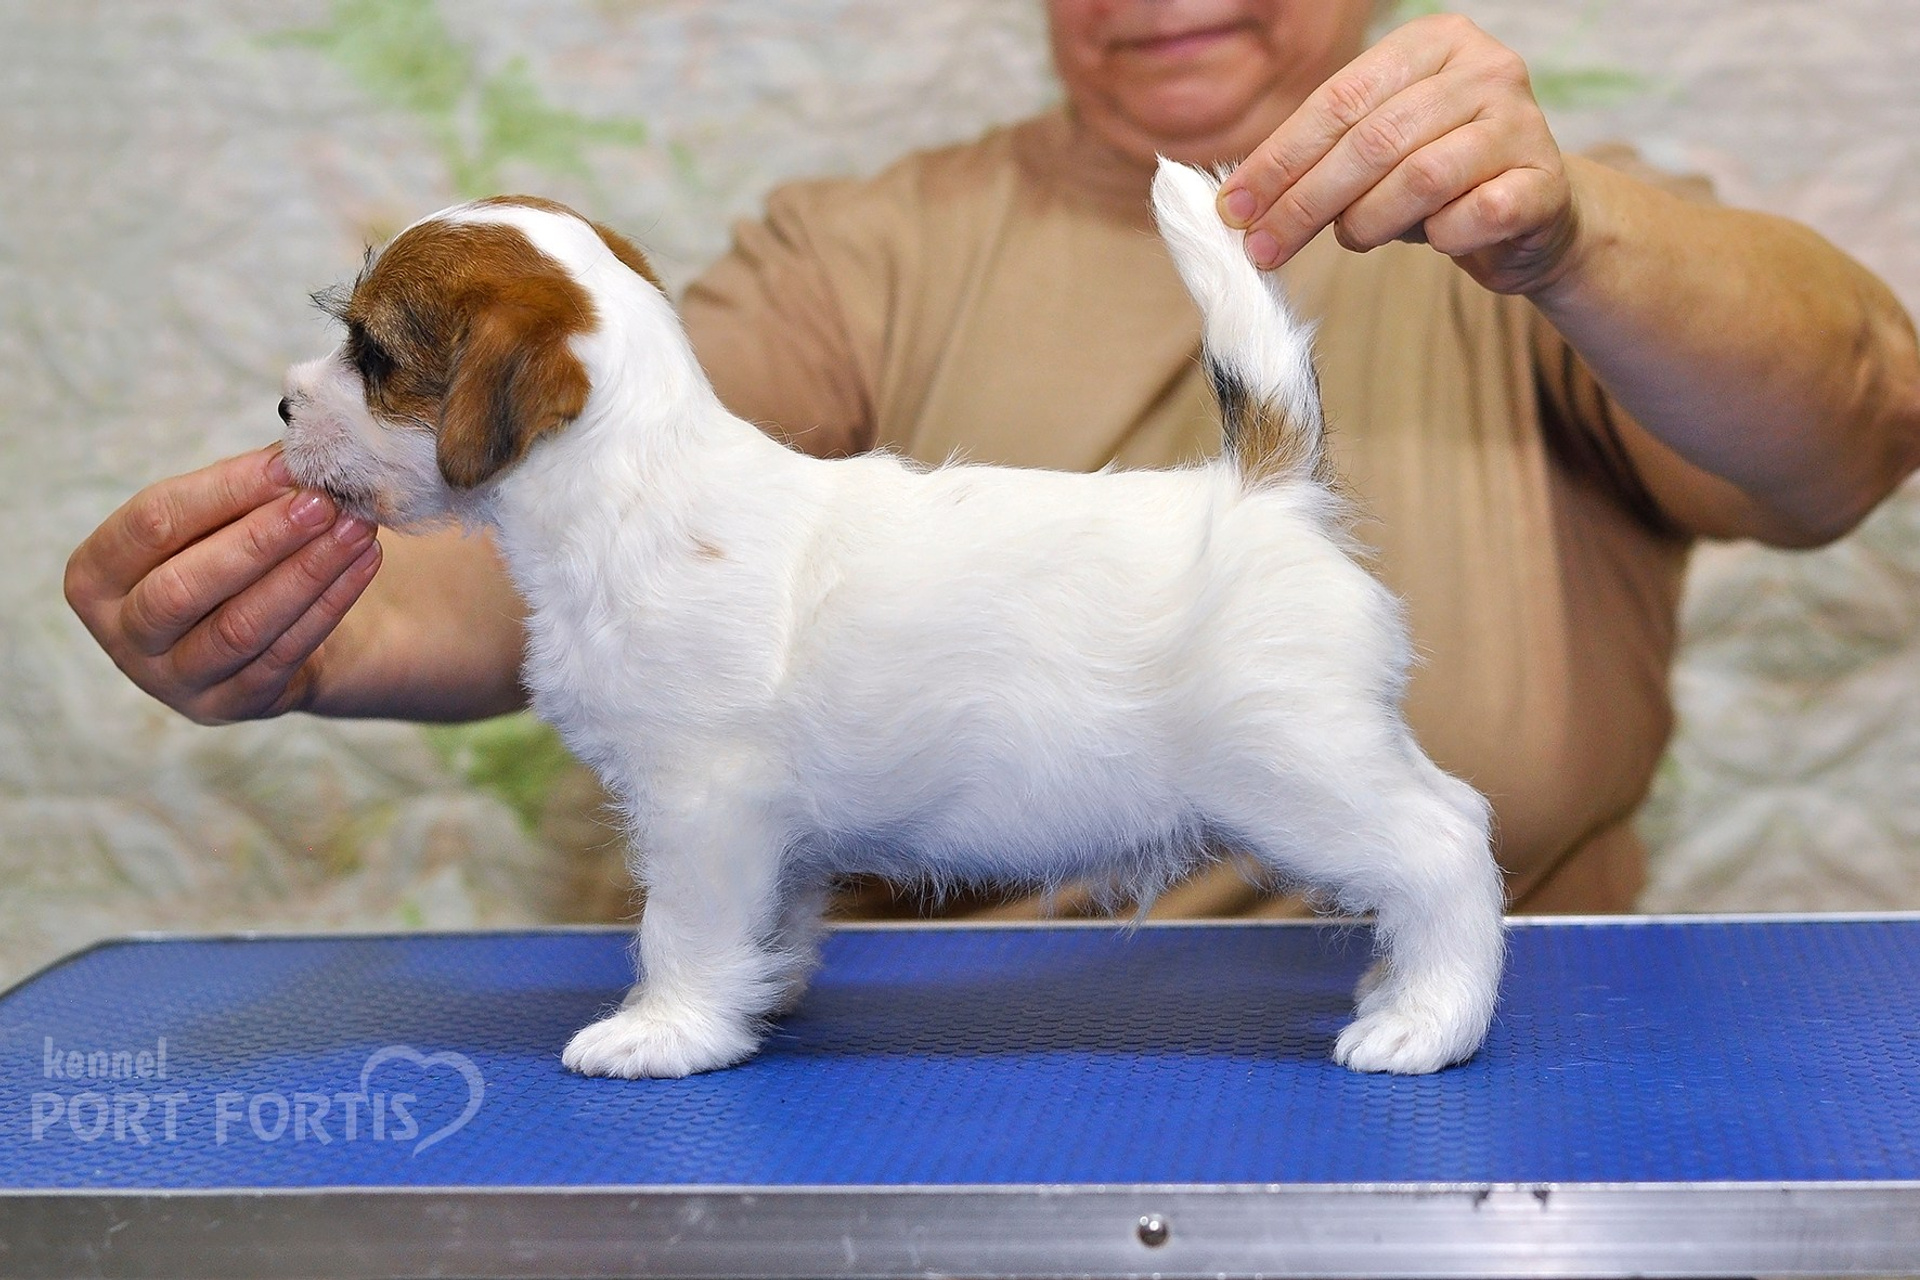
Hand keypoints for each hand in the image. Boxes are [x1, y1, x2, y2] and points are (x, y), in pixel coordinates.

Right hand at [64, 446, 381, 724]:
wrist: (258, 633)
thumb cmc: (224, 559)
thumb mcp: (213, 524)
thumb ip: (242, 491)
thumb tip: (299, 453)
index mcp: (96, 575)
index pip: (152, 523)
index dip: (224, 490)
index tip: (288, 463)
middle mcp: (123, 634)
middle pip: (186, 586)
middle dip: (261, 539)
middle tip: (324, 501)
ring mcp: (173, 681)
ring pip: (240, 627)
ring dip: (306, 572)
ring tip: (356, 527)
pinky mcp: (230, 705)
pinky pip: (284, 655)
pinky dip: (330, 604)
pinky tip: (364, 562)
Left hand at [1217, 14, 1577, 296]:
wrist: (1534, 213)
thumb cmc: (1439, 179)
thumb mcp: (1376, 153)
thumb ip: (1320, 159)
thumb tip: (1239, 203)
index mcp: (1433, 42)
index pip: (1337, 101)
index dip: (1279, 160)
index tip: (1232, 209)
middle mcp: (1484, 68)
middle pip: (1371, 141)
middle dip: (1305, 202)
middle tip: (1263, 248)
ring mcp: (1522, 121)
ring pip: (1417, 178)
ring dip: (1367, 222)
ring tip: (1353, 238)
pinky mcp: (1545, 181)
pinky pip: (1470, 217)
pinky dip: (1437, 237)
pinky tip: (1434, 237)